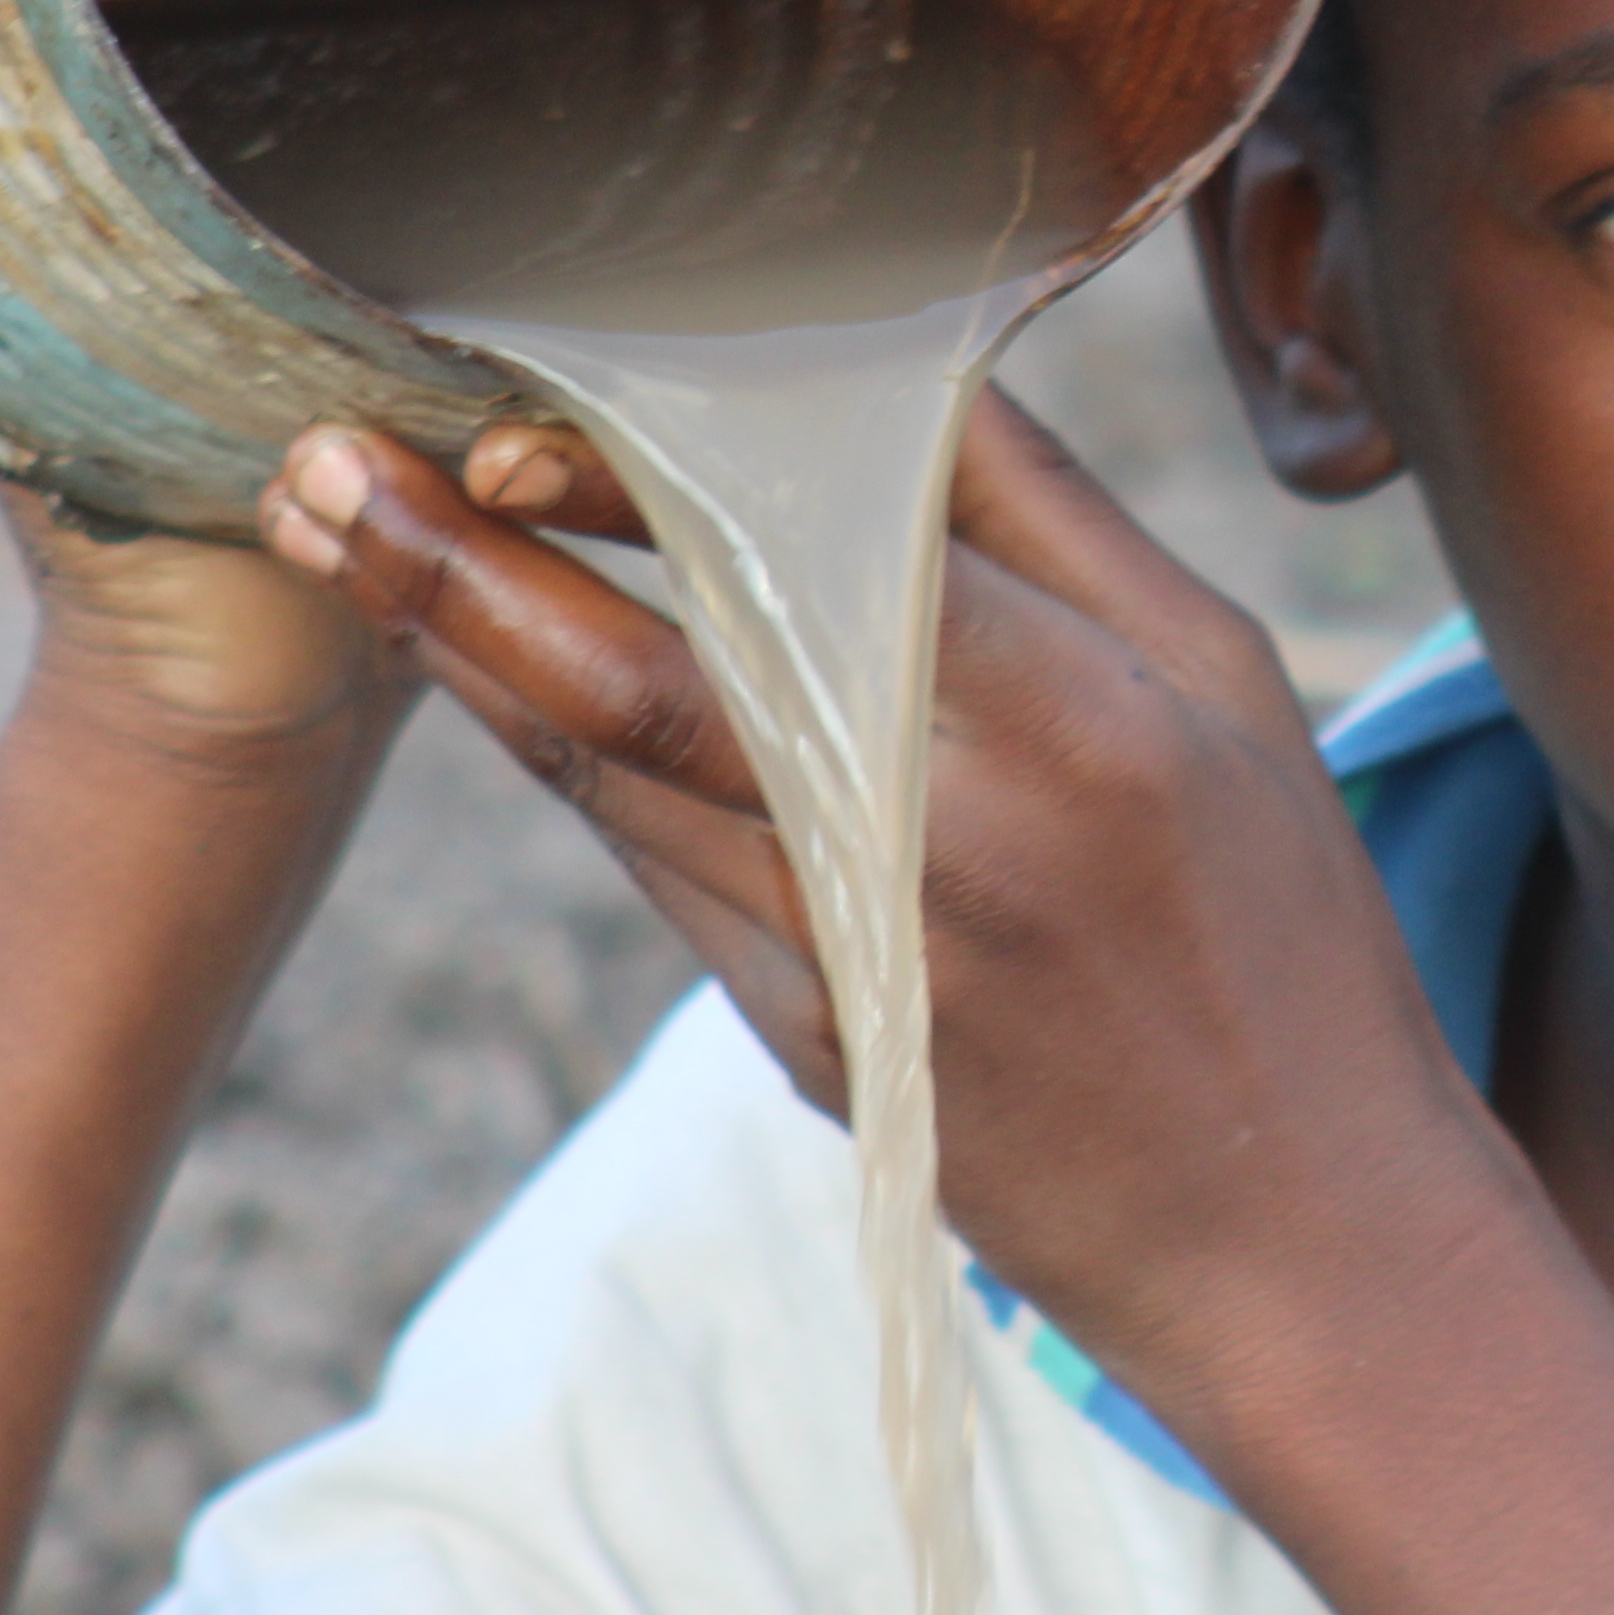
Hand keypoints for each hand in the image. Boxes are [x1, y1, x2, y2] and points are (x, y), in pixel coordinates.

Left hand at [258, 398, 1480, 1361]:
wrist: (1300, 1243)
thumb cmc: (1284, 930)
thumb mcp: (1230, 686)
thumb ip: (1058, 528)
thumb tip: (889, 370)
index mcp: (1080, 713)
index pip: (809, 554)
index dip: (634, 489)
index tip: (498, 419)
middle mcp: (951, 837)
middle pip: (650, 680)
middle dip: (458, 569)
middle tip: (314, 471)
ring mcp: (861, 962)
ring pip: (618, 785)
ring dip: (466, 658)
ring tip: (344, 542)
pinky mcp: (807, 1053)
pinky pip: (657, 883)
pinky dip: (565, 772)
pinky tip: (486, 682)